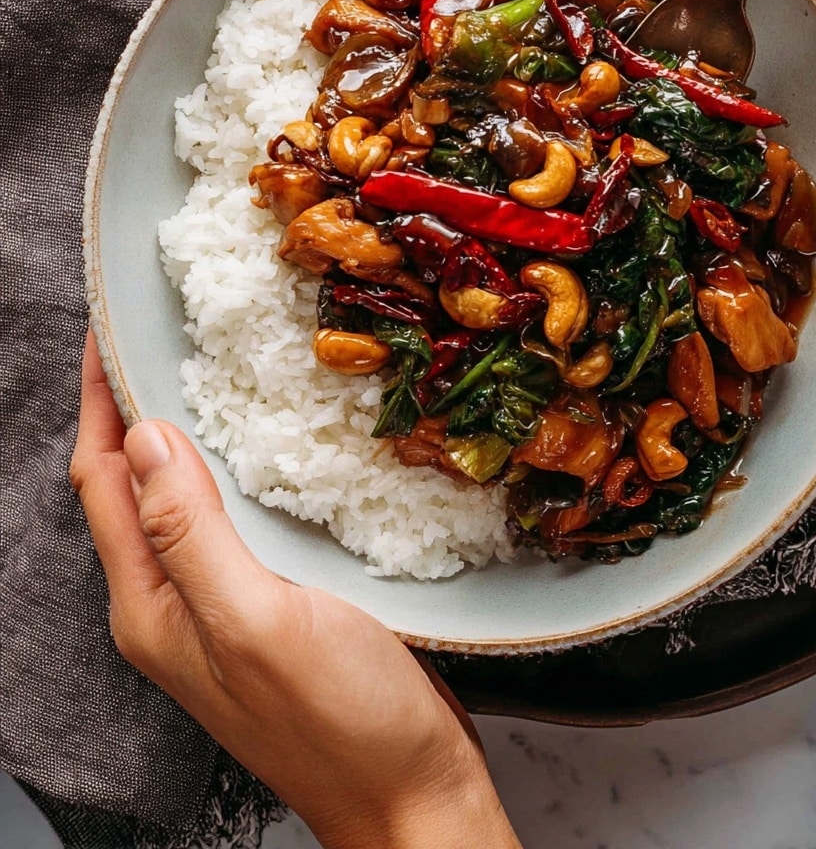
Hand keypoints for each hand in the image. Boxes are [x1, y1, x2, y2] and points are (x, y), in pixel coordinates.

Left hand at [70, 332, 521, 848]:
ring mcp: (221, 606)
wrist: (410, 792)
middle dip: (128, 408)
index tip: (109, 330)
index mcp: (153, 606)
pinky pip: (230, 519)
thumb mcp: (257, 622)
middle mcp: (174, 604)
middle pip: (130, 487)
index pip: (101, 481)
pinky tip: (261, 445)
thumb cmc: (339, 722)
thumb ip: (191, 533)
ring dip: (180, 434)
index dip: (99, 401)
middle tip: (152, 334)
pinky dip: (231, 469)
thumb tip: (145, 439)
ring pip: (180, 499)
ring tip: (198, 369)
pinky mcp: (269, 604)